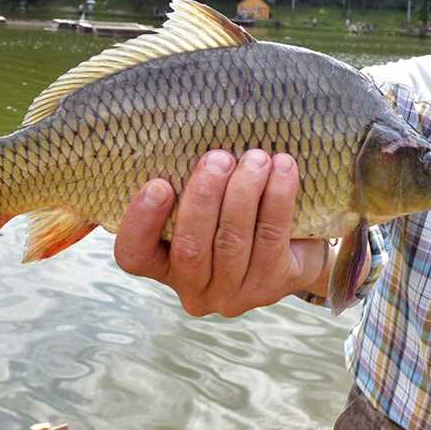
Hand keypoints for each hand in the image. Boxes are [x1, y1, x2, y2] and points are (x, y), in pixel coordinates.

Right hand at [114, 149, 328, 316]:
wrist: (296, 245)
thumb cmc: (235, 213)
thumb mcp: (205, 203)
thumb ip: (187, 184)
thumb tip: (184, 135)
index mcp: (163, 265)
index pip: (135, 255)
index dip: (142, 222)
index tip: (158, 184)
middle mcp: (194, 288)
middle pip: (190, 248)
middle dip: (204, 197)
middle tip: (218, 157)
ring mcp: (234, 294)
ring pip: (232, 242)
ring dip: (244, 193)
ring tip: (256, 158)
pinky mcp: (274, 284)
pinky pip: (271, 237)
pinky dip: (277, 198)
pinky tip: (283, 169)